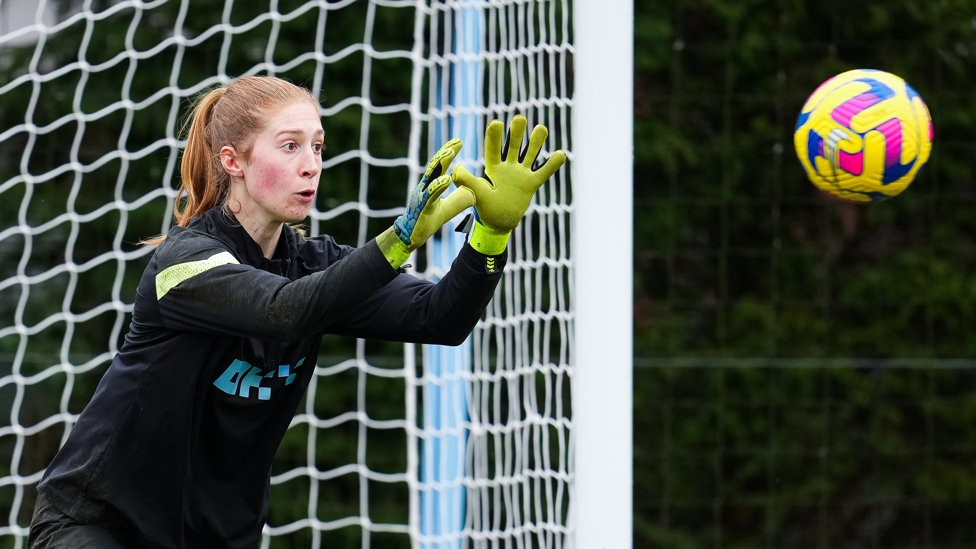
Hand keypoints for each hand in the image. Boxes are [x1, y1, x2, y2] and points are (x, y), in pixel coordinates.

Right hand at [377, 139, 474, 267]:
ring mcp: (421, 195)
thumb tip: (474, 191)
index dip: (448, 153)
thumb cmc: (427, 221)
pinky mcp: (421, 207)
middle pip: (435, 165)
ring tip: (450, 152)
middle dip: (445, 152)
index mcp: (430, 185)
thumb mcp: (448, 208)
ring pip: (431, 176)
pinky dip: (437, 186)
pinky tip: (446, 179)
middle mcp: (424, 186)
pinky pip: (429, 195)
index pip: (440, 165)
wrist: (412, 237)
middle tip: (457, 141)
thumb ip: (459, 199)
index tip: (459, 141)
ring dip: (440, 163)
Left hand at [451, 115, 565, 253]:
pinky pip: (543, 172)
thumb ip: (468, 182)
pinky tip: (561, 153)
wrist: (500, 222)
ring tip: (541, 129)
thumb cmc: (485, 208)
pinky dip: (552, 164)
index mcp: (493, 167)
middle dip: (516, 133)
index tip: (496, 123)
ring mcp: (521, 173)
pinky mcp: (532, 183)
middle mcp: (508, 166)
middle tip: (519, 119)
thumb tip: (456, 169)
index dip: (494, 137)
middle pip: (513, 146)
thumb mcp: (476, 195)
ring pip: (530, 154)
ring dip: (536, 142)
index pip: (493, 149)